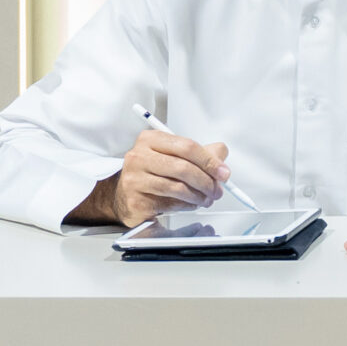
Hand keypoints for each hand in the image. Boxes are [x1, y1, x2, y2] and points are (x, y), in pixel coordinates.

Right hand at [95, 126, 231, 226]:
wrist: (123, 195)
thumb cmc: (152, 173)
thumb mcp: (175, 156)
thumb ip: (201, 152)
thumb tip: (221, 155)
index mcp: (151, 139)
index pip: (187, 147)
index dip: (209, 161)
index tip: (223, 173)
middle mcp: (139, 156)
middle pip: (183, 168)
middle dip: (206, 182)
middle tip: (217, 191)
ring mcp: (134, 179)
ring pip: (177, 188)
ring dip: (198, 196)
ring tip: (206, 199)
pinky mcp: (135, 200)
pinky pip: (169, 204)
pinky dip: (186, 206)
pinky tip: (191, 204)